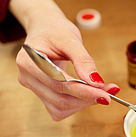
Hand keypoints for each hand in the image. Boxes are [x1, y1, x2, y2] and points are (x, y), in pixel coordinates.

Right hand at [10, 0, 119, 120]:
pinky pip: (57, 109)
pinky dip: (74, 105)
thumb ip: (83, 61)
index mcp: (29, 61)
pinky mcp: (39, 93)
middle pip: (59, 98)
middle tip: (109, 92)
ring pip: (59, 108)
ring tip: (98, 92)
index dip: (84, 91)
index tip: (106, 94)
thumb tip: (96, 82)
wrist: (44, 28)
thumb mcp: (71, 39)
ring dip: (81, 103)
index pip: (59, 83)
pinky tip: (84, 94)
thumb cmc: (55, 30)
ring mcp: (32, 87)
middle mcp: (27, 77)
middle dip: (86, 98)